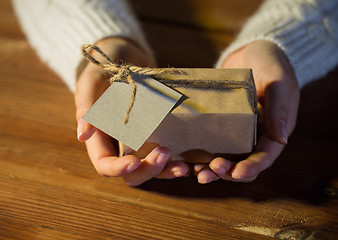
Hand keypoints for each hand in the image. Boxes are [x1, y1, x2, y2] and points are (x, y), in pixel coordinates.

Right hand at [75, 38, 188, 185]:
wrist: (127, 56)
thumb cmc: (104, 68)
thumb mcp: (92, 82)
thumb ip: (87, 107)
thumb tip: (82, 136)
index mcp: (100, 137)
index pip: (105, 164)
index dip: (118, 169)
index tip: (134, 162)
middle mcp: (119, 145)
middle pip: (131, 173)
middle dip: (147, 170)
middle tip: (164, 153)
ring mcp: (139, 141)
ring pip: (150, 168)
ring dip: (165, 171)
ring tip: (182, 167)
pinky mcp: (157, 135)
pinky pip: (165, 155)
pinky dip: (175, 161)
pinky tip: (188, 161)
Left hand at [194, 40, 299, 182]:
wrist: (251, 50)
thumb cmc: (270, 62)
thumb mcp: (278, 81)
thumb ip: (279, 108)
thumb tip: (281, 139)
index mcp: (274, 130)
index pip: (266, 155)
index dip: (252, 167)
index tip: (237, 173)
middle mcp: (255, 135)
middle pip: (243, 163)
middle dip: (228, 172)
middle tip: (210, 172)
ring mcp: (237, 131)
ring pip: (226, 158)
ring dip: (212, 169)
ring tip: (197, 171)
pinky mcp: (220, 124)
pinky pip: (212, 143)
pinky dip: (202, 154)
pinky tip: (188, 158)